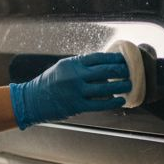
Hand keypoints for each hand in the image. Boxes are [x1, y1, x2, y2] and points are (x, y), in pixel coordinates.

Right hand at [10, 52, 130, 128]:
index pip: (99, 58)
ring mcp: (76, 91)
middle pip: (106, 70)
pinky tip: (120, 101)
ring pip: (106, 87)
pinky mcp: (77, 105)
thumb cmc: (49, 83)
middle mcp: (75, 75)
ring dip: (120, 86)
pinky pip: (100, 104)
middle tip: (130, 73)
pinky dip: (112, 102)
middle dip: (121, 71)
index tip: (124, 60)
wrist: (33, 100)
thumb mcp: (63, 68)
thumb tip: (103, 66)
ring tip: (129, 85)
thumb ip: (81, 66)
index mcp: (72, 63)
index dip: (114, 58)